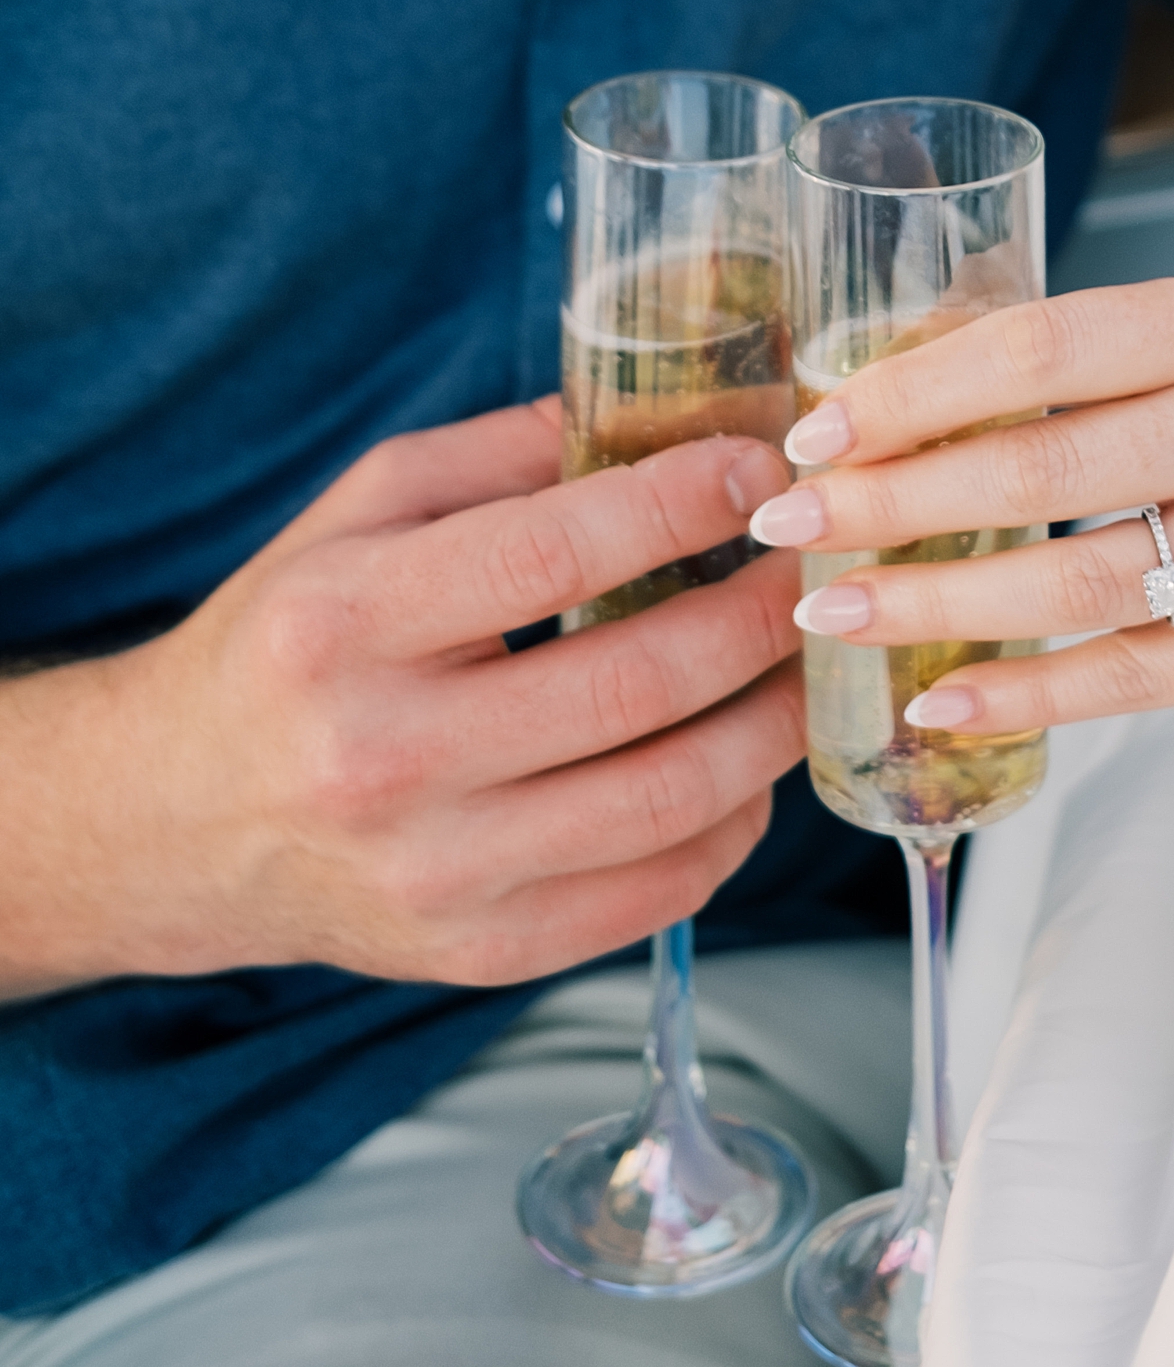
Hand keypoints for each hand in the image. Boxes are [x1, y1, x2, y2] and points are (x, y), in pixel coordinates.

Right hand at [0, 403, 803, 993]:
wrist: (174, 822)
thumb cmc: (285, 645)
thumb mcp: (357, 515)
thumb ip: (500, 455)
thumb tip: (659, 414)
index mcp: (343, 625)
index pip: (552, 554)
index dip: (680, 503)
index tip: (757, 469)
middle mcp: (383, 758)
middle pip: (636, 685)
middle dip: (756, 614)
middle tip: (805, 566)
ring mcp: (437, 873)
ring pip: (671, 800)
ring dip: (772, 722)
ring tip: (799, 661)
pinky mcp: (480, 952)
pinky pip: (661, 893)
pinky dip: (734, 822)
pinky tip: (745, 763)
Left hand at [756, 279, 1173, 733]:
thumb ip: (1097, 366)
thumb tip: (904, 402)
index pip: (1037, 350)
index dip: (909, 391)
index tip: (813, 426)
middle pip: (1039, 472)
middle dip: (890, 503)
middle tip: (781, 525)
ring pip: (1078, 586)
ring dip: (935, 605)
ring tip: (829, 613)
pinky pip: (1141, 679)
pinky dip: (1030, 696)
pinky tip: (940, 702)